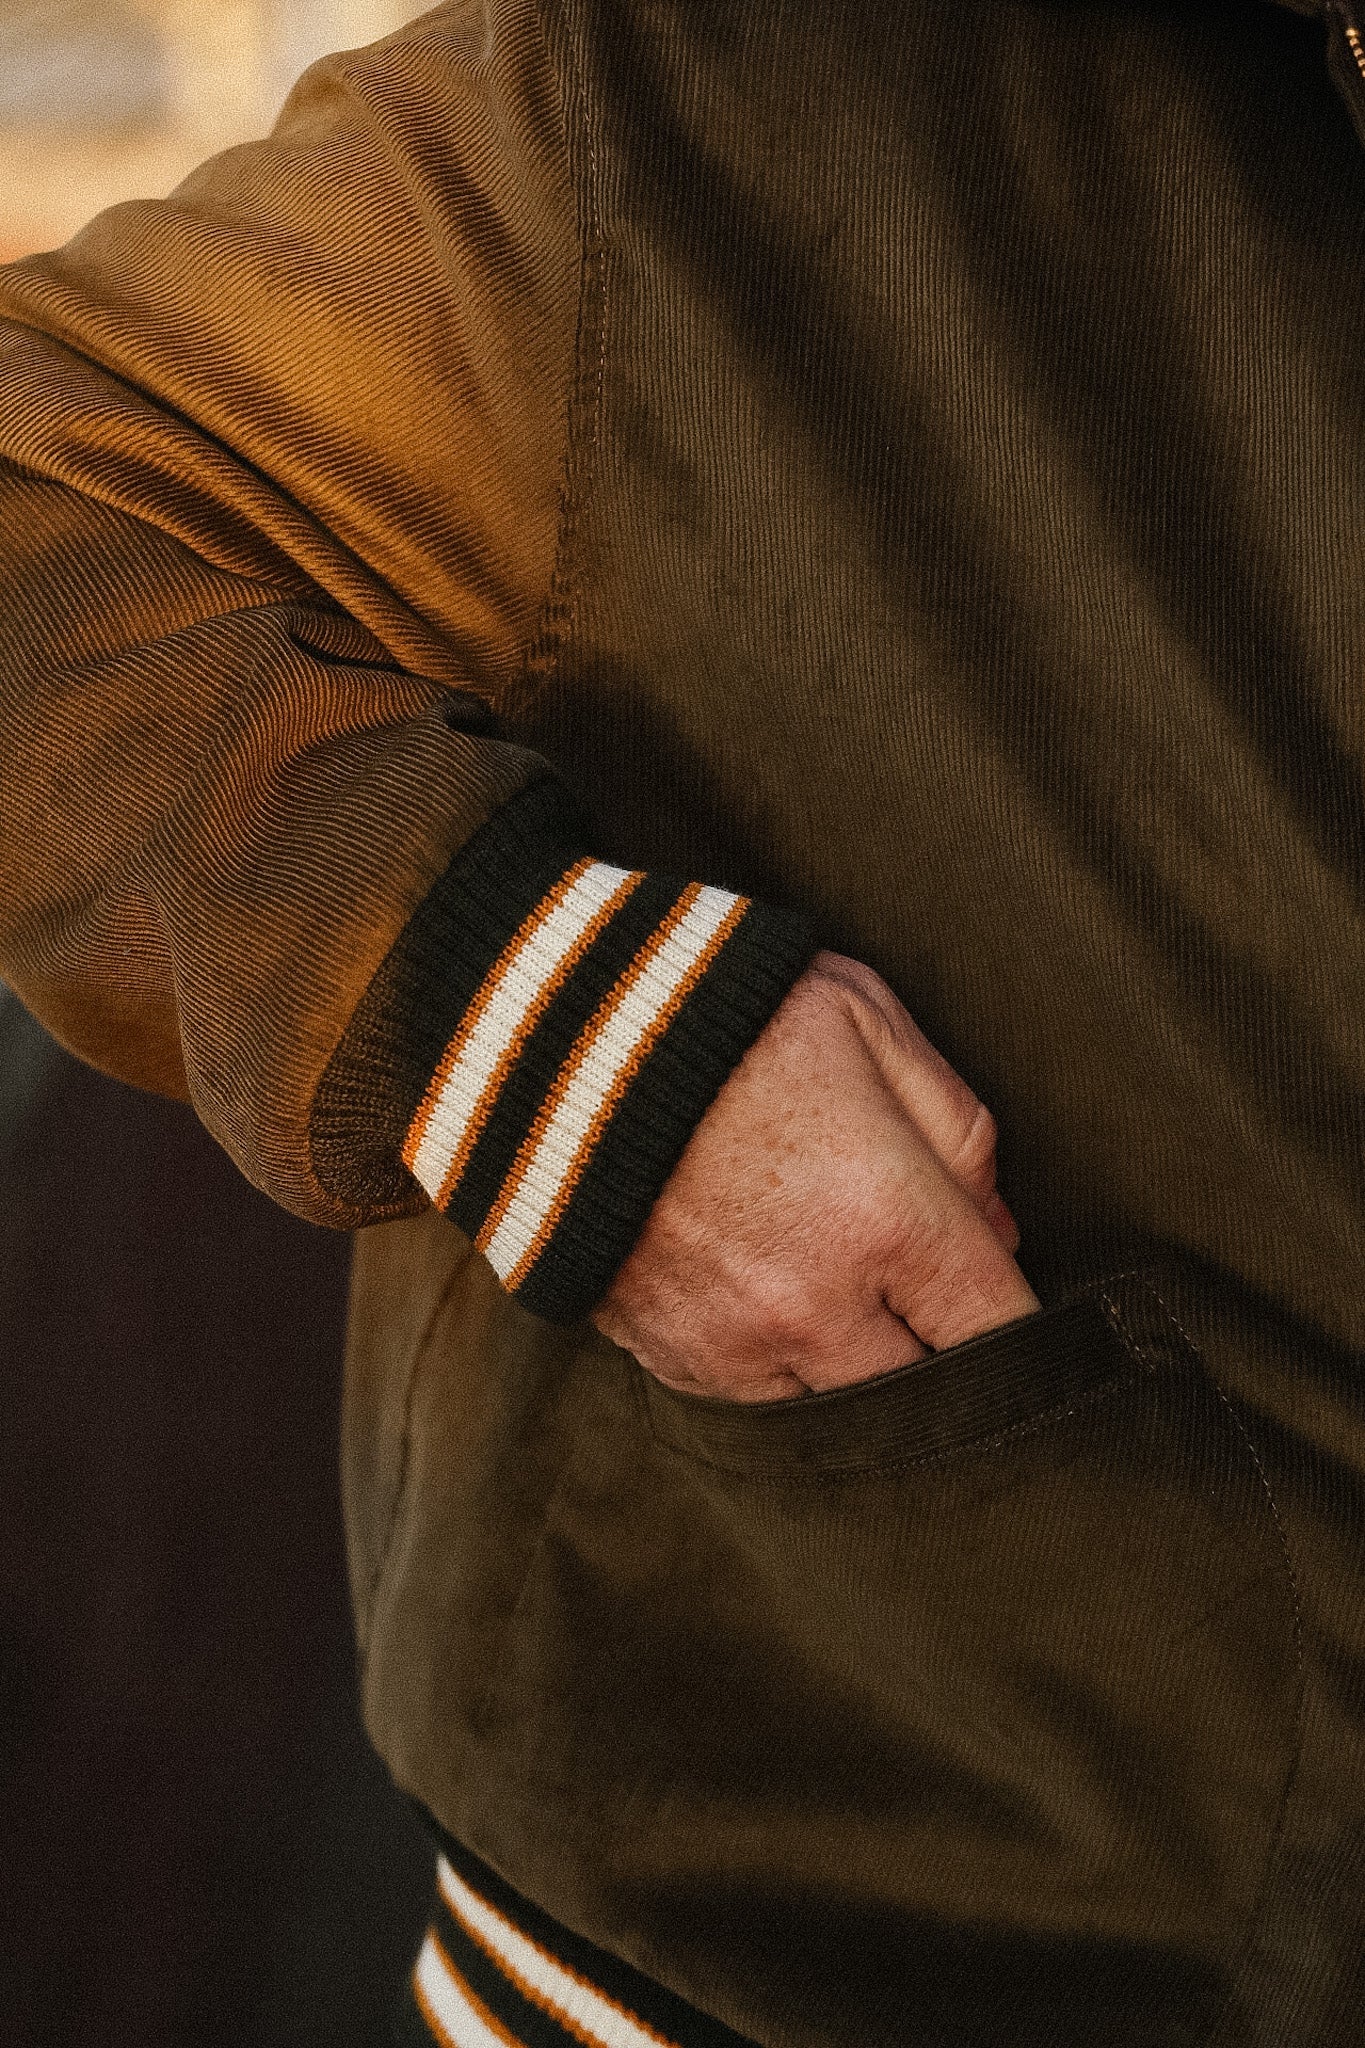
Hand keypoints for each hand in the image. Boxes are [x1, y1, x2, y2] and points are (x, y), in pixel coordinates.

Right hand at [591, 950, 1039, 1401]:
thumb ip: (954, 1123)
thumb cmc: (725, 1012)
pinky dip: (781, 1368)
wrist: (554, 1039)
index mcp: (891, 1219)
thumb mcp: (868, 1020)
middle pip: (928, 1392)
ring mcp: (740, 1341)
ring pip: (842, 1408)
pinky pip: (758, 1402)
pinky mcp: (672, 1354)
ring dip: (860, 1368)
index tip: (1015, 1309)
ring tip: (847, 1298)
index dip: (1027, 1330)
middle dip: (943, 1353)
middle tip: (931, 1301)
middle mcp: (821, 1304)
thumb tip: (996, 1223)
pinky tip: (773, 1303)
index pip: (1000, 1330)